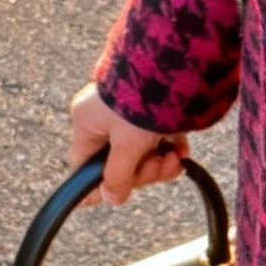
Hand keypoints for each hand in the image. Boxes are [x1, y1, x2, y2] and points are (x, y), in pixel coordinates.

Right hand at [68, 83, 188, 208]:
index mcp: (86, 121)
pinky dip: (169, 146)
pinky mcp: (152, 106)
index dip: (100, 184)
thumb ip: (118, 176)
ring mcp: (127, 110)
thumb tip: (110, 198)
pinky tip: (181, 150)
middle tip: (161, 166)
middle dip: (144, 170)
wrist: (173, 67)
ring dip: (160, 161)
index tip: (118, 194)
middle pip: (118, 161)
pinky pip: (156, 136)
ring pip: (140, 151)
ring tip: (175, 158)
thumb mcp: (128, 146)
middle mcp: (103, 115)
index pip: (85, 165)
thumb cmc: (142, 102)